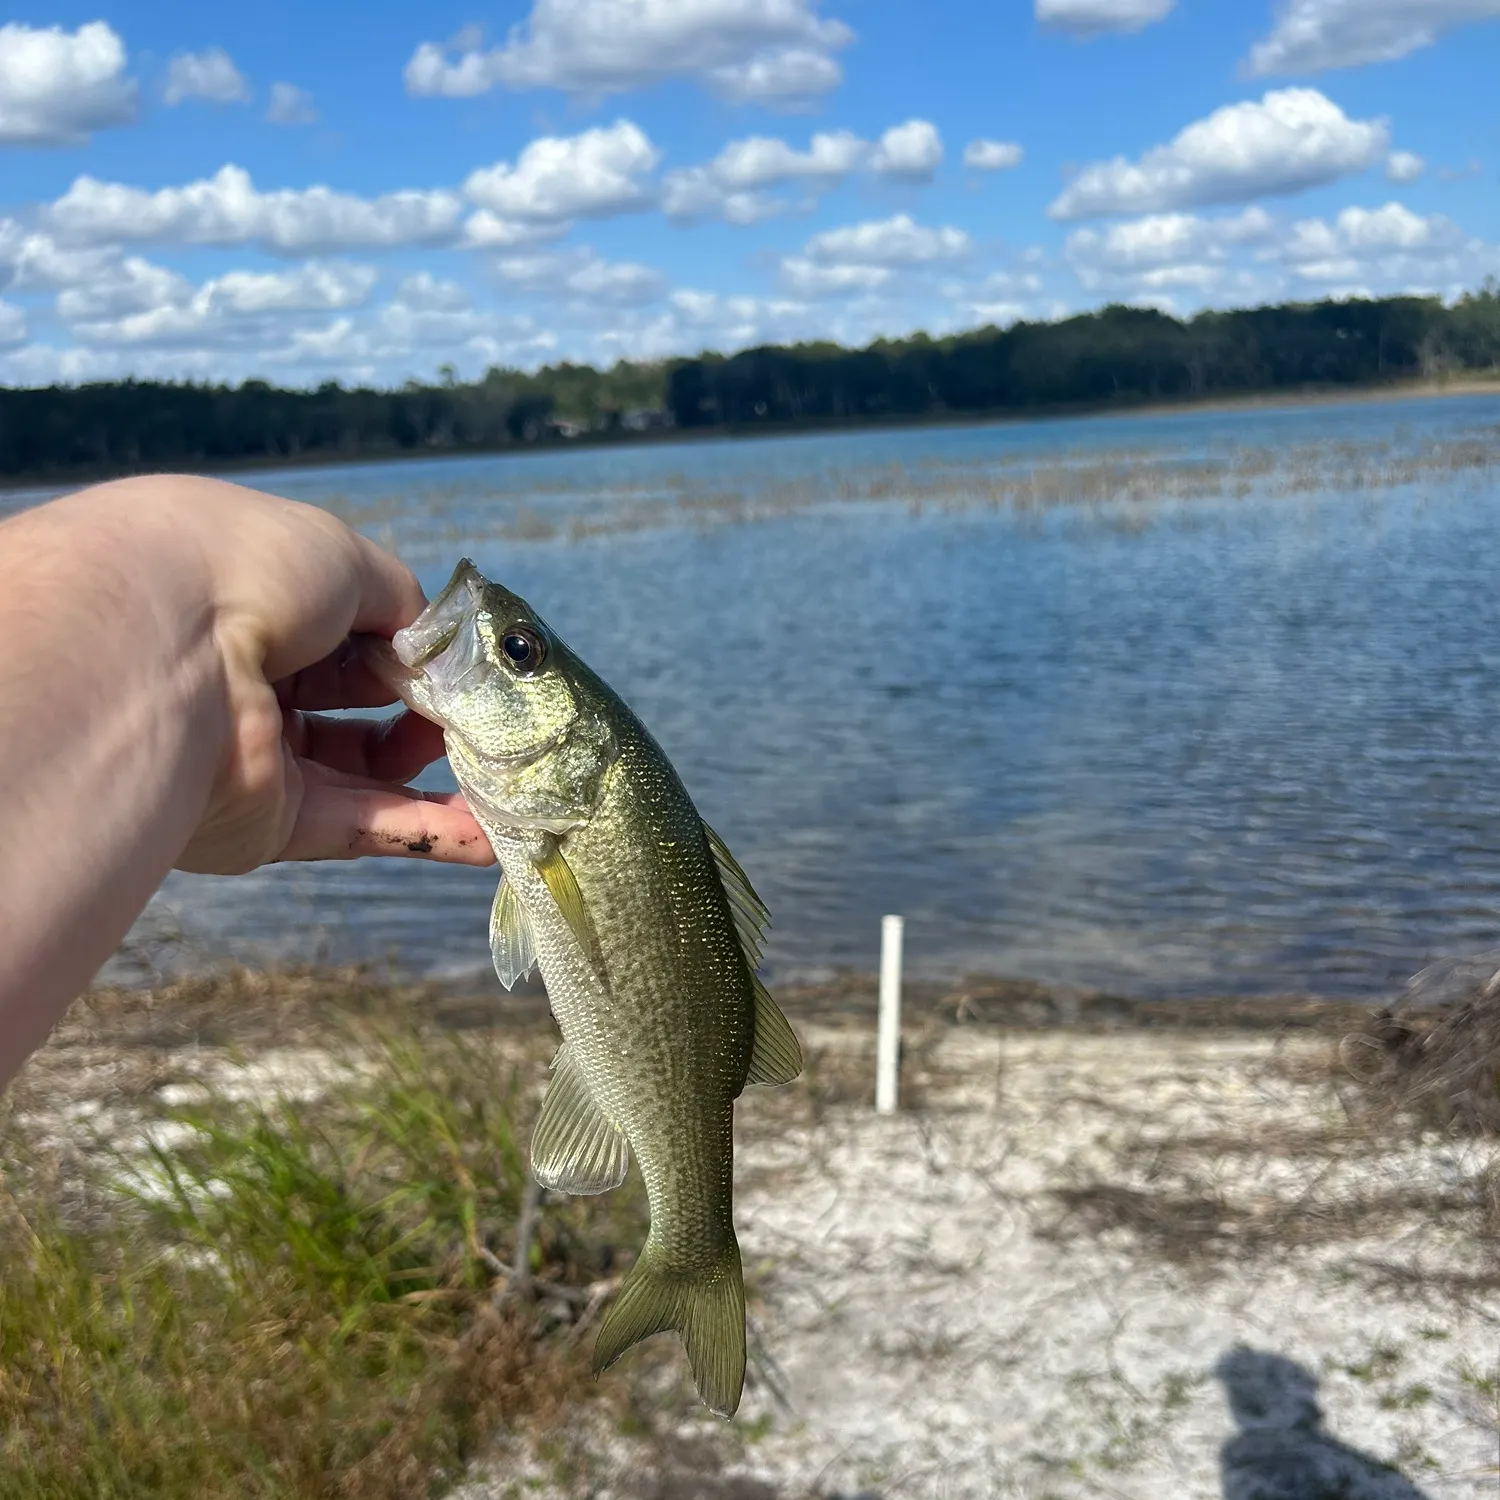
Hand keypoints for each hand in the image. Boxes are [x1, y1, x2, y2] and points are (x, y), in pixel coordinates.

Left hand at [111, 477, 494, 874]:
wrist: (160, 653)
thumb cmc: (244, 573)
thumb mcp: (340, 557)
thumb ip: (398, 600)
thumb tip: (433, 644)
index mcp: (247, 600)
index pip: (343, 630)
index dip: (406, 648)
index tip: (462, 664)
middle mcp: (243, 676)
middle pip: (356, 705)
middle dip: (428, 714)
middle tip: (484, 719)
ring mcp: (253, 755)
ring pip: (363, 776)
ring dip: (438, 782)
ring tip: (505, 783)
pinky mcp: (264, 823)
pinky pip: (358, 827)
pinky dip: (424, 833)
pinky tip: (489, 837)